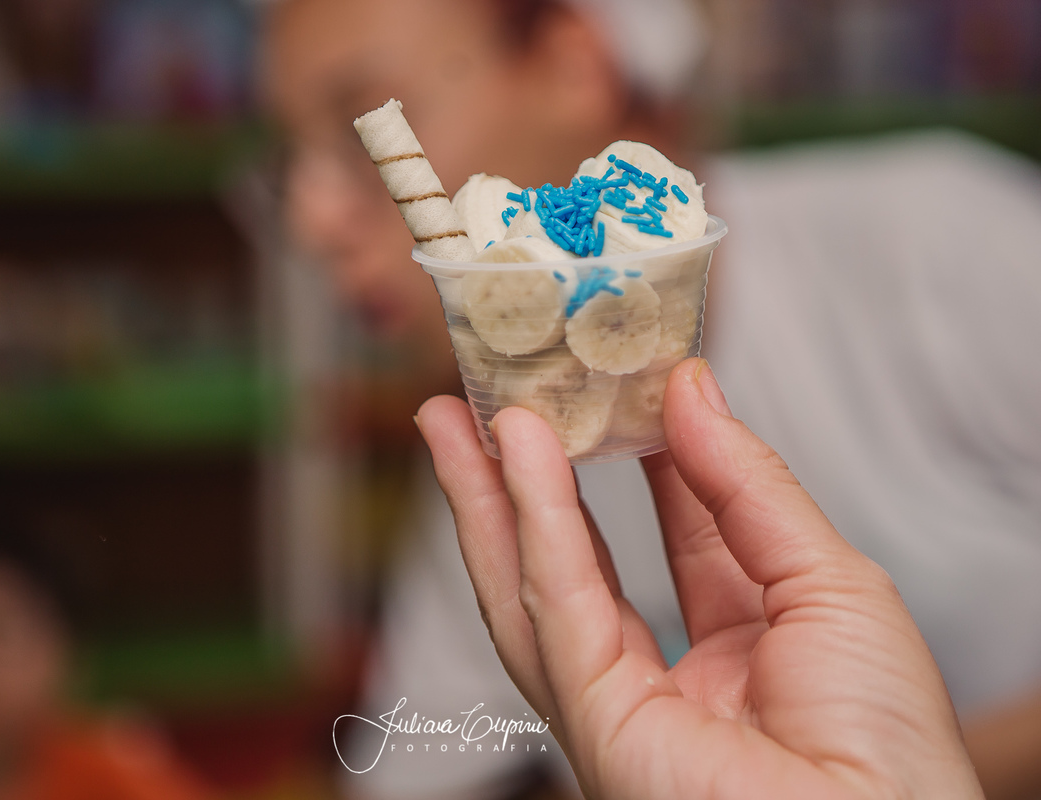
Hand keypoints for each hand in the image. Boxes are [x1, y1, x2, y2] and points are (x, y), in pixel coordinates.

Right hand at [416, 358, 981, 799]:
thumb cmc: (888, 747)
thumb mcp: (829, 581)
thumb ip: (748, 486)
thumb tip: (689, 390)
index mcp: (737, 644)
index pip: (673, 529)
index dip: (635, 456)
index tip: (611, 386)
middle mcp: (665, 675)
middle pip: (573, 560)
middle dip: (521, 478)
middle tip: (485, 403)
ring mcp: (616, 703)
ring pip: (532, 585)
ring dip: (491, 495)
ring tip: (458, 420)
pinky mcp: (592, 721)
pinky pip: (555, 606)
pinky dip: (532, 524)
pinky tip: (514, 458)